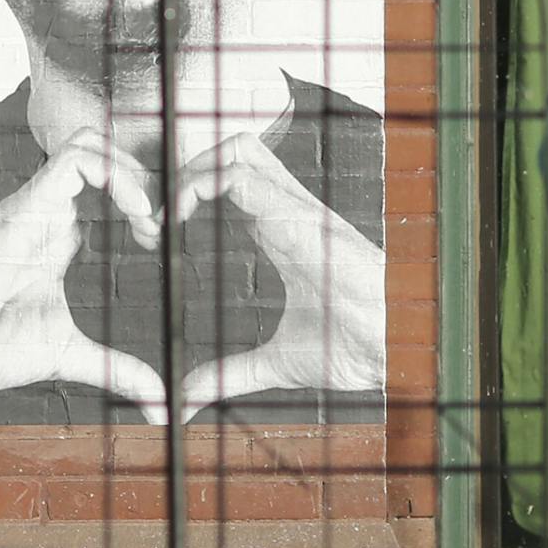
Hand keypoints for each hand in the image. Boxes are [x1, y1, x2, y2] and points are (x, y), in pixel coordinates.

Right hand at [0, 129, 170, 424]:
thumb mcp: (67, 357)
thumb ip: (115, 370)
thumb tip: (157, 398)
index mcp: (52, 240)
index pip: (99, 188)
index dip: (138, 202)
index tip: (157, 238)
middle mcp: (43, 215)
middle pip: (98, 155)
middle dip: (141, 176)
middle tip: (159, 222)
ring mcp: (32, 207)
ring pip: (87, 144)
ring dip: (128, 168)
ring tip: (146, 211)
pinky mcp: (23, 208)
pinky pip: (72, 158)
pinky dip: (112, 171)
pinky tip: (132, 207)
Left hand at [169, 130, 384, 411]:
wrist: (391, 350)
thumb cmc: (349, 349)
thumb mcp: (273, 363)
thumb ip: (228, 374)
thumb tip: (189, 398)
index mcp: (279, 233)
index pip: (232, 182)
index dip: (189, 195)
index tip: (156, 236)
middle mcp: (285, 212)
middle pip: (232, 151)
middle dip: (186, 171)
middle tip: (157, 221)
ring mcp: (293, 209)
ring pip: (236, 149)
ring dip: (192, 172)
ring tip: (169, 216)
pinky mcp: (297, 216)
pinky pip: (243, 173)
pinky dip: (203, 182)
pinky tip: (181, 216)